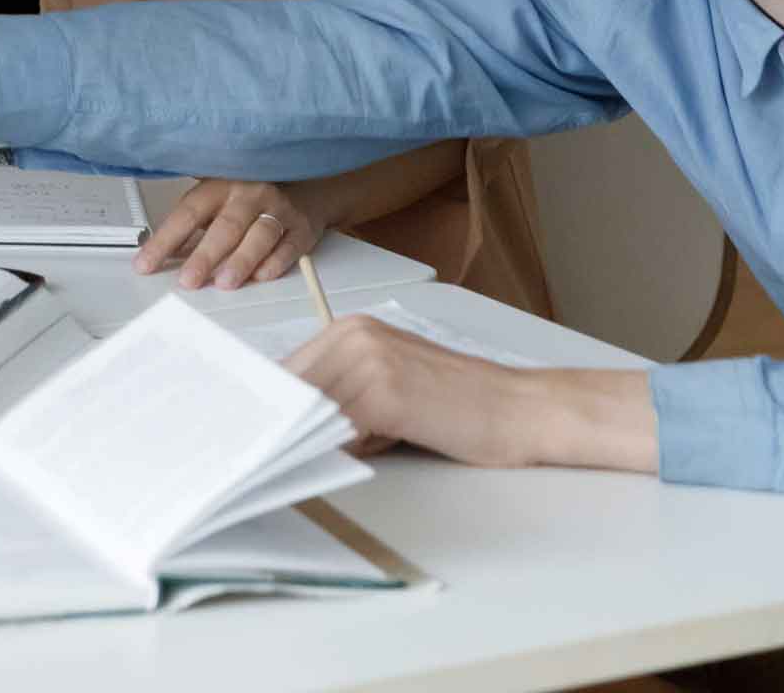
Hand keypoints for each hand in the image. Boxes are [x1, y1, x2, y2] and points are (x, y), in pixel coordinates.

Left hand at [133, 178, 328, 290]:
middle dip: (205, 255)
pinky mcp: (302, 227)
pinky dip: (276, 262)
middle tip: (189, 280)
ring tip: (225, 282)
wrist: (303, 186)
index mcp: (218, 187)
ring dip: (242, 260)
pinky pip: (290, 245)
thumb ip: (191, 227)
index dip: (165, 240)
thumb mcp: (216, 201)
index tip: (146, 264)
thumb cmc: (249, 197)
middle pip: (225, 227)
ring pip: (260, 235)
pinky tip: (262, 276)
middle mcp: (248, 195)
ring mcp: (277, 209)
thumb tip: (159, 255)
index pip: (187, 214)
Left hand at [286, 318, 553, 466]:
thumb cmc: (457, 404)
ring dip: (329, 440)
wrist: (520, 409)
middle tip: (292, 453)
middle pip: (291, 390)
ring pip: (314, 413)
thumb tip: (289, 422)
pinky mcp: (385, 393)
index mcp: (351, 329)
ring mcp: (368, 361)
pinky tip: (381, 448)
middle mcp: (354, 336)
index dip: (276, 406)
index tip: (263, 431)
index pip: (288, 370)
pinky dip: (349, 450)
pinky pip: (341, 430)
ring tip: (372, 445)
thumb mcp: (389, 384)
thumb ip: (342, 391)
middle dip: (292, 425)